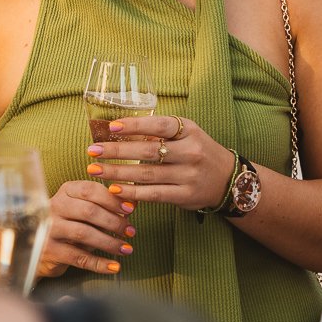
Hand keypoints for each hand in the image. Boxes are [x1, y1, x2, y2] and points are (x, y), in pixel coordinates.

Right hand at [35, 180, 134, 278]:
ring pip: (84, 234)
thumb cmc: (68, 223)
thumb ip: (106, 205)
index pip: (90, 190)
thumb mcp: (83, 210)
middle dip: (114, 222)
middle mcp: (54, 207)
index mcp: (65, 192)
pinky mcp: (50, 251)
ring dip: (109, 242)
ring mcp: (49, 229)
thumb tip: (134, 202)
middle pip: (89, 211)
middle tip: (130, 231)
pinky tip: (114, 267)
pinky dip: (99, 263)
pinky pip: (79, 258)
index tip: (130, 209)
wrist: (34, 245)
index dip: (112, 199)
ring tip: (126, 249)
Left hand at [86, 114, 236, 212]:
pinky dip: (132, 193)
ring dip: (117, 173)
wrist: (228, 180)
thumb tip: (121, 130)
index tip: (111, 127)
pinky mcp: (185, 196)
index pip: (160, 125)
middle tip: (93, 150)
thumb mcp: (188, 134)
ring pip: (147, 174)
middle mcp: (191, 152)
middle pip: (149, 151)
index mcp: (190, 131)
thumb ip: (162, 132)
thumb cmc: (199, 151)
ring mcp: (189, 176)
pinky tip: (113, 190)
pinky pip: (153, 194)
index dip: (135, 126)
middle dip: (117, 151)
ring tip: (95, 169)